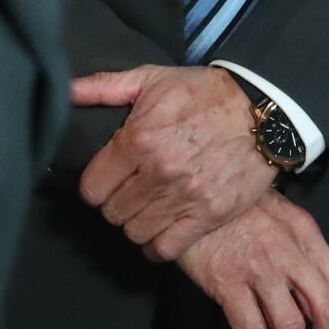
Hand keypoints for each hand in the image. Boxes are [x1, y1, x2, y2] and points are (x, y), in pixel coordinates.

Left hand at [73, 64, 271, 259]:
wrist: (263, 112)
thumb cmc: (205, 93)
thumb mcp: (153, 79)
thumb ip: (104, 87)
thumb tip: (65, 90)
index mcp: (139, 138)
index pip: (92, 187)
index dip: (96, 185)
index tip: (107, 180)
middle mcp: (159, 171)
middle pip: (112, 212)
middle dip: (115, 203)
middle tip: (128, 192)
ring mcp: (185, 197)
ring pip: (135, 232)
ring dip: (135, 223)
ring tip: (145, 209)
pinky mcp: (208, 215)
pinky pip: (166, 249)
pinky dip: (157, 245)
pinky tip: (159, 230)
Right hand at [175, 196, 328, 328]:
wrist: (193, 189)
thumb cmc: (236, 207)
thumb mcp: (279, 219)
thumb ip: (301, 254)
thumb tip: (316, 305)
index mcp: (307, 236)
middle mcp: (290, 252)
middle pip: (326, 311)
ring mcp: (259, 266)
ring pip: (290, 328)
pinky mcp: (227, 280)